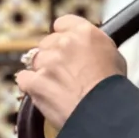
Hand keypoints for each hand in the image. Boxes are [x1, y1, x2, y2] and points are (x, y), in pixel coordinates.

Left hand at [14, 14, 124, 128]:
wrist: (105, 114)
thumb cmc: (113, 90)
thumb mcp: (114, 57)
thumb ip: (94, 45)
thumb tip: (87, 47)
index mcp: (85, 33)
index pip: (63, 23)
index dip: (62, 36)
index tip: (64, 47)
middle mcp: (64, 43)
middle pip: (47, 43)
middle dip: (52, 57)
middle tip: (64, 75)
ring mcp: (48, 62)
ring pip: (35, 61)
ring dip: (42, 72)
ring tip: (58, 89)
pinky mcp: (35, 82)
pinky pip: (24, 78)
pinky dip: (30, 86)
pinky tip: (44, 94)